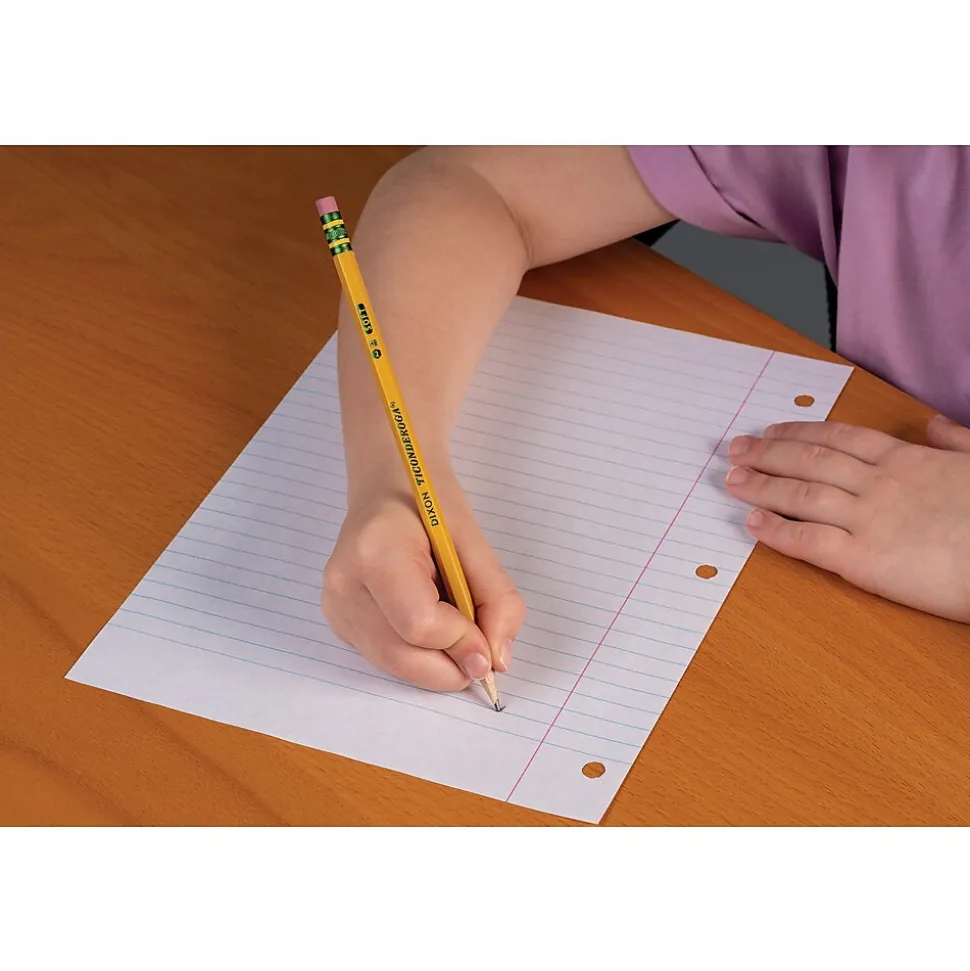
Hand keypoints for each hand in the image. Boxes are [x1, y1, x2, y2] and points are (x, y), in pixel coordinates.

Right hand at [322, 473, 524, 690]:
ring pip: (394, 665)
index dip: (461, 642)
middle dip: (451, 666)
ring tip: (456, 632)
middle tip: (481, 656)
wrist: (387, 489)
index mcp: (376, 550)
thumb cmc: (430, 508)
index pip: (419, 623)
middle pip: (403, 656)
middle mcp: (344, 584)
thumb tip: (496, 661)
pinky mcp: (338, 623)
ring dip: (437, 664)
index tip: (489, 644)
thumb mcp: (476, 542)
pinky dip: (418, 656)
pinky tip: (430, 627)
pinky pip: (385, 659)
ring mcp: (335, 606)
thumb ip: (496, 601)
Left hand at [724, 415, 969, 622]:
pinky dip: (775, 531)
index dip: (800, 432)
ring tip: (731, 481)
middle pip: (810, 460)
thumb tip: (933, 424)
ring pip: (800, 494)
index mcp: (907, 460)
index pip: (839, 438)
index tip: (772, 429)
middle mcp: (879, 483)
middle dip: (768, 453)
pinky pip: (807, 541)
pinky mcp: (864, 559)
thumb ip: (955, 441)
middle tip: (735, 449)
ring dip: (760, 486)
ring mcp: (868, 519)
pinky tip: (751, 525)